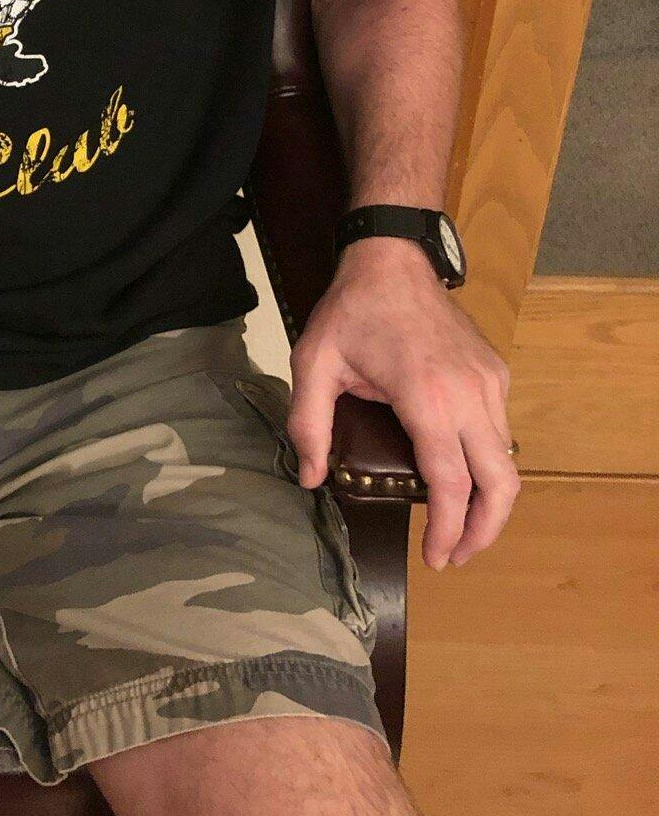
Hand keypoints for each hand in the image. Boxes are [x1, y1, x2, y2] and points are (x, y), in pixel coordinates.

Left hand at [286, 237, 519, 570]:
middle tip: (457, 556)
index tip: (436, 559)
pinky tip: (461, 473)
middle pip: (500, 483)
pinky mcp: (496, 372)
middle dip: (484, 530)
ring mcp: (490, 382)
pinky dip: (489, 463)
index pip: (452, 484)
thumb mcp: (313, 362)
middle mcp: (471, 394)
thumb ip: (307, 423)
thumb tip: (309, 479)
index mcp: (428, 398)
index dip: (448, 531)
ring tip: (462, 526)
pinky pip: (501, 430)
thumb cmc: (351, 310)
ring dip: (491, 500)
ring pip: (507, 459)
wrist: (393, 257)